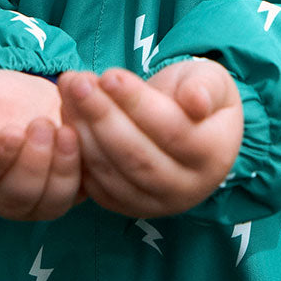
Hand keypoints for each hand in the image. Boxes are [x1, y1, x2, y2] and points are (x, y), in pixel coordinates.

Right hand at [0, 70, 82, 220]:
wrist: (28, 106)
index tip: (10, 132)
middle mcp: (2, 195)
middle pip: (19, 194)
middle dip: (34, 161)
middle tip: (44, 124)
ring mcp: (36, 200)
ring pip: (50, 199)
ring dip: (62, 168)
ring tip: (69, 131)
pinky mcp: (67, 195)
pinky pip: (79, 192)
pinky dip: (86, 169)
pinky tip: (90, 137)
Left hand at [58, 58, 242, 217]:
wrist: (186, 124)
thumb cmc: (196, 96)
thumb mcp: (212, 81)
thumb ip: (206, 87)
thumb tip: (196, 102)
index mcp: (212, 156)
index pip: (171, 131)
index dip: (137, 103)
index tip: (110, 75)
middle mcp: (186, 189)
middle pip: (137, 157)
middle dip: (102, 117)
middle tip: (77, 83)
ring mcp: (154, 203)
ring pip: (111, 171)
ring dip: (83, 129)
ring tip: (68, 90)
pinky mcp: (125, 206)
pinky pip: (96, 183)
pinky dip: (77, 148)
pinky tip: (67, 113)